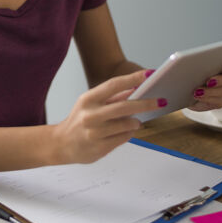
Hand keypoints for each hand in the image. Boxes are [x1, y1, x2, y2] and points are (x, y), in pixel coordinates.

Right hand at [52, 70, 166, 164]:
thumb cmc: (78, 121)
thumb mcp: (90, 104)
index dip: (133, 78)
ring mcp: (95, 133)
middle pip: (125, 106)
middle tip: (160, 101)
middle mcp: (90, 115)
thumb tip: (135, 89)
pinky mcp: (100, 148)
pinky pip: (124, 138)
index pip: (114, 85)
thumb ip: (112, 97)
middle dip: (146, 103)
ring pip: (127, 124)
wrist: (60, 144)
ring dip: (136, 122)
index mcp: (88, 99)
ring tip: (136, 121)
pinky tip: (127, 131)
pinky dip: (130, 133)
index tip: (150, 74)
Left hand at [188, 59, 221, 111]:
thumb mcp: (194, 60)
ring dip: (211, 91)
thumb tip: (187, 58)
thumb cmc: (192, 68)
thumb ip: (198, 57)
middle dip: (221, 79)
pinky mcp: (221, 101)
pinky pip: (219, 101)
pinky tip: (198, 96)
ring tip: (198, 90)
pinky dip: (208, 98)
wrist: (186, 84)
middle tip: (209, 80)